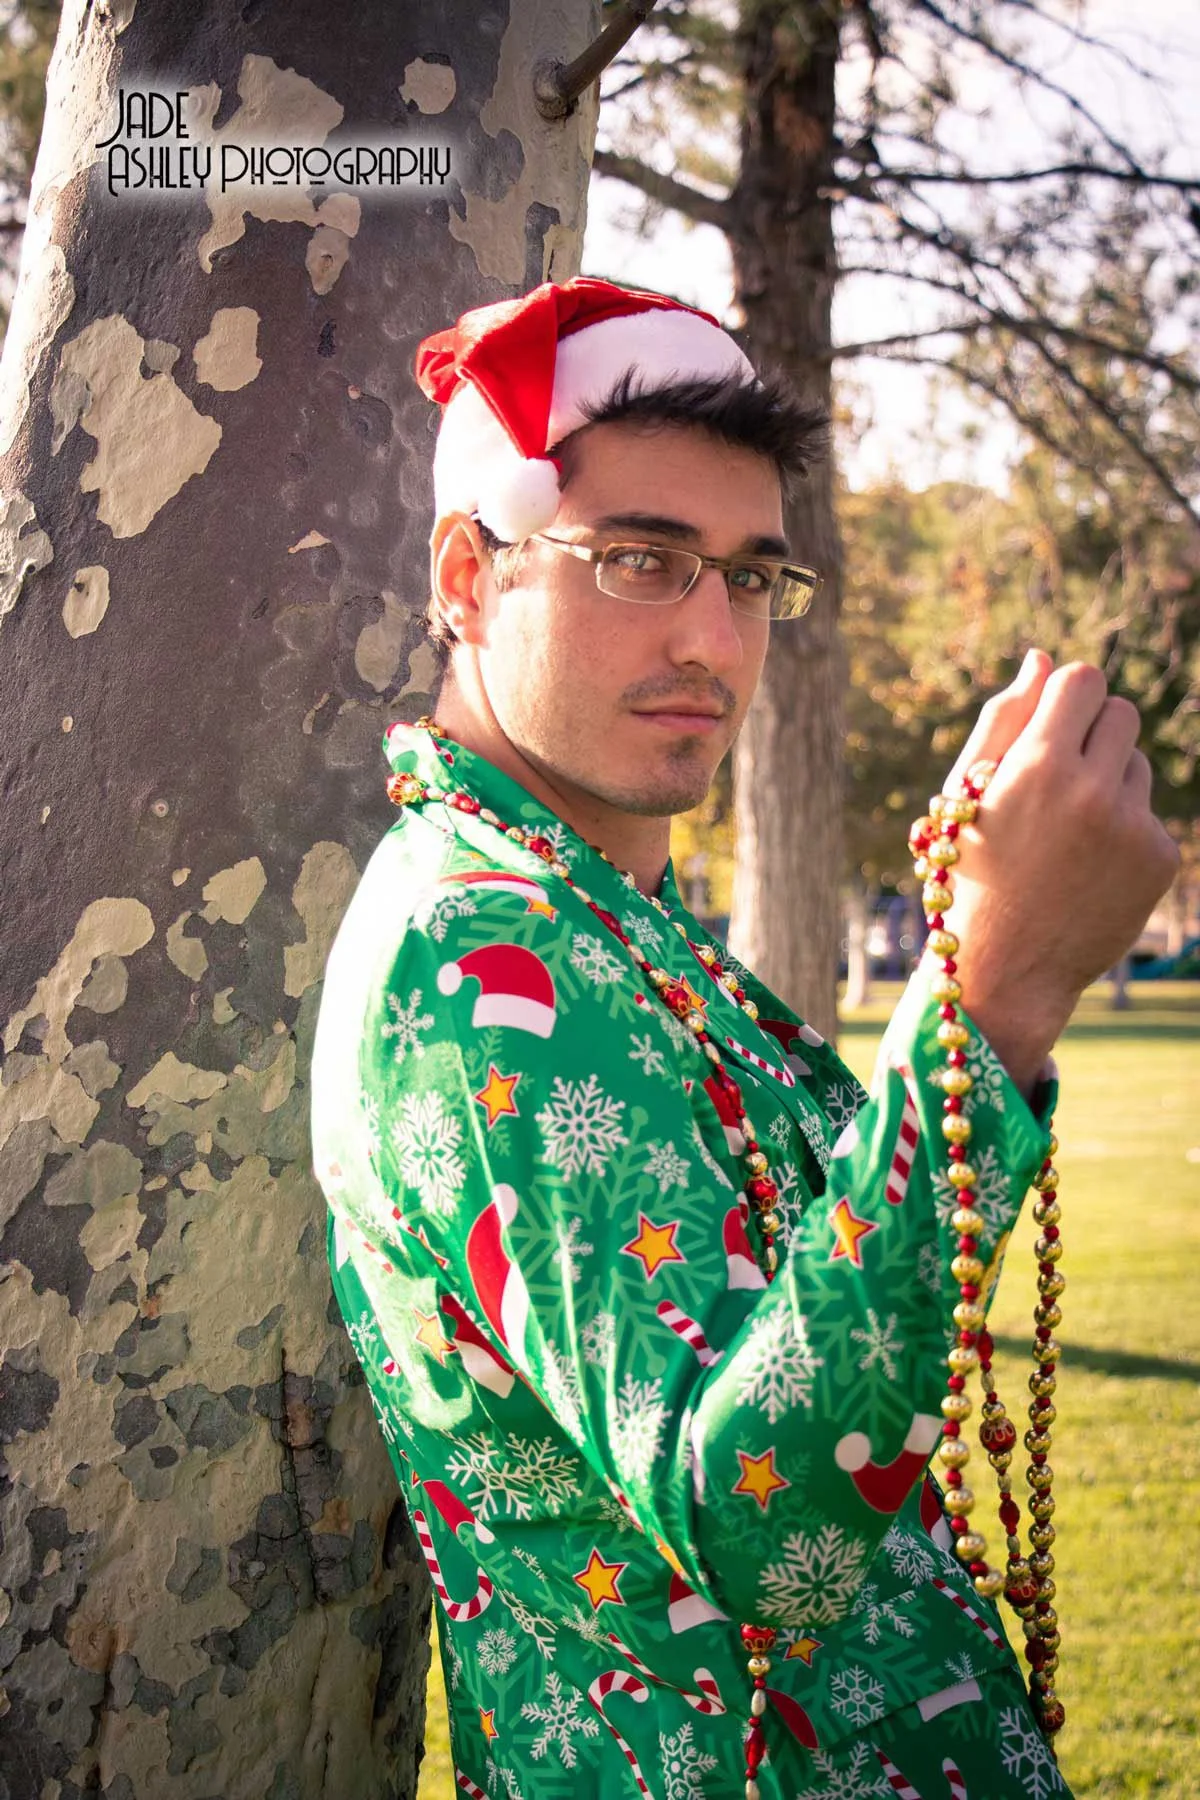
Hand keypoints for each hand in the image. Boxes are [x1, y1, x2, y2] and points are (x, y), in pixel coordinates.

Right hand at [934, 651, 1180, 1089]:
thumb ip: (1005, 720)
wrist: (1005, 969)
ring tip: (1066, 834)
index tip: (1049, 728)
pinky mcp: (1160, 857)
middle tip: (1058, 779)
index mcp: (1038, 765)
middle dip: (1093, 733)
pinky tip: (1088, 867)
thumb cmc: (971, 874)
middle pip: (1120, 712)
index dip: (1065, 699)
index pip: (1082, 679)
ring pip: (1138, 763)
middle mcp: (1093, 790)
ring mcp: (1133, 826)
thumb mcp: (967, 795)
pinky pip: (1149, 814)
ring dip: (1110, 782)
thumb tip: (1043, 658)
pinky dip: (1122, 831)